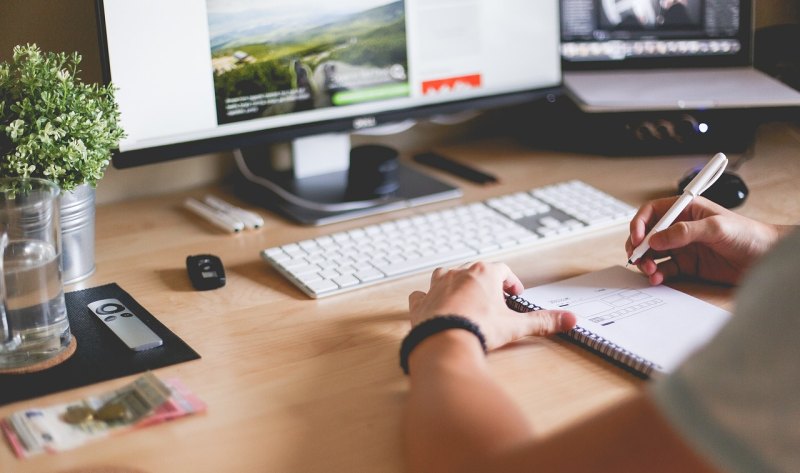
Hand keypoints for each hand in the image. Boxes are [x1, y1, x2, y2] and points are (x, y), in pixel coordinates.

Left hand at [408, 262, 575, 349]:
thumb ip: (543, 322)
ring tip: (464, 298)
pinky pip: (422, 294)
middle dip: (485, 284)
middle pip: (475, 271)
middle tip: (494, 300)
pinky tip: (432, 306)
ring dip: (454, 284)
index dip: (511, 282)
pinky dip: (427, 299)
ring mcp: (436, 287)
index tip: (514, 294)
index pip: (502, 270)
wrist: (444, 342)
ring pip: (445, 276)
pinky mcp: (421, 302)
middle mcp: (458, 274)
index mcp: (483, 274)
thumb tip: (569, 320)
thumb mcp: (516, 326)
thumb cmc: (479, 329)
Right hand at [626, 196, 785, 284]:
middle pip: (648, 235)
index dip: (640, 224)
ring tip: (650, 272)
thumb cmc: (748, 234)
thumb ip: (684, 232)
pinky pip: (664, 270)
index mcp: (685, 210)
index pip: (652, 213)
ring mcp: (682, 248)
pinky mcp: (687, 266)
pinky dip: (657, 275)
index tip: (637, 238)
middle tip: (639, 258)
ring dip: (646, 263)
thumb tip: (656, 239)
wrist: (765, 257)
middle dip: (639, 247)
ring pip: (653, 254)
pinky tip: (658, 278)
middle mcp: (680, 228)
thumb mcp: (716, 227)